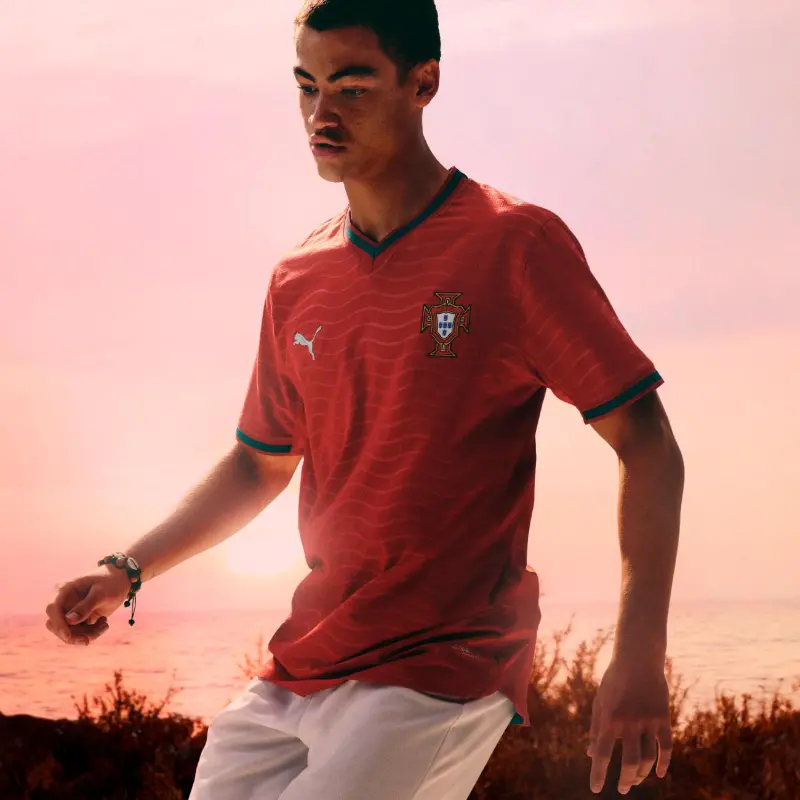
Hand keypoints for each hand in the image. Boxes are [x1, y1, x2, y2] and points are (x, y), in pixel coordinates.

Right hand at [45, 568, 130, 645]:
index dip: (58, 624)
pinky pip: (78, 633)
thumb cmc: (110, 583)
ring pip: (68, 632)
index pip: (53, 609)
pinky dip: (91, 633)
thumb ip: (86, 606)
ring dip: (87, 634)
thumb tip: (68, 620)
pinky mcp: (77, 620)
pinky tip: (104, 623)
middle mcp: (63, 602)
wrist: (120, 581)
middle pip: (57, 625)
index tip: (68, 636)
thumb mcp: (101, 593)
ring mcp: (68, 612)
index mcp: (64, 589)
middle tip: (98, 631)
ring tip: (105, 624)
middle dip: (76, 633)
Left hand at [588, 656, 672, 794]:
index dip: (599, 774)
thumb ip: (597, 728)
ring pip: (648, 758)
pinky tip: (659, 773)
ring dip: (643, 774)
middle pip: (630, 763)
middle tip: (623, 789)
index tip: (596, 790)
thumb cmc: (614, 680)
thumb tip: (592, 754)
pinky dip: (663, 763)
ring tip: (636, 780)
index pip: (603, 754)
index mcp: (609, 719)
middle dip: (626, 780)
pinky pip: (666, 747)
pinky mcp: (663, 718)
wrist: (638, 659)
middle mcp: (628, 723)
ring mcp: (648, 721)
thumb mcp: (600, 701)